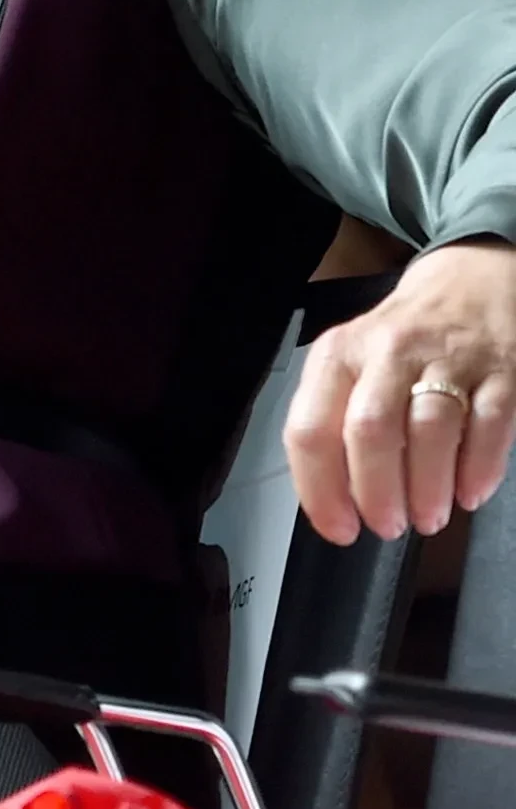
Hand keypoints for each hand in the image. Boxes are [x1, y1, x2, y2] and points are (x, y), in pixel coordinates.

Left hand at [284, 240, 515, 542]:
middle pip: (369, 431)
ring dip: (428, 489)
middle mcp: (387, 353)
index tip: (338, 528)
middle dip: (377, 492)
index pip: (311, 428)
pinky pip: (490, 425)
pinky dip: (479, 469)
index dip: (320, 489)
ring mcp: (447, 359)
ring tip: (428, 517)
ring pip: (430, 431)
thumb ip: (338, 419)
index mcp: (339, 356)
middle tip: (387, 527)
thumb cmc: (402, 340)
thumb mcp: (354, 362)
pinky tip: (470, 494)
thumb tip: (333, 499)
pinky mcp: (502, 370)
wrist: (473, 280)